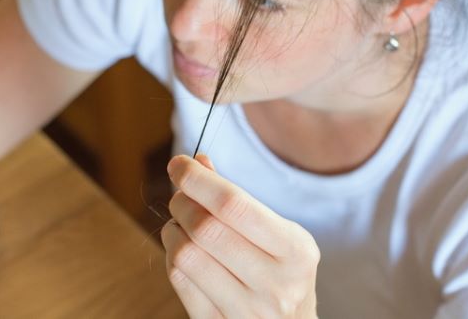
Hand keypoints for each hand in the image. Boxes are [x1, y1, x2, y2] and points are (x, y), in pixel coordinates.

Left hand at [162, 153, 319, 317]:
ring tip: (180, 224)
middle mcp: (276, 285)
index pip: (235, 205)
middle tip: (181, 196)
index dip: (199, 181)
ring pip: (186, 255)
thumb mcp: (277, 232)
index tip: (179, 164)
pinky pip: (179, 281)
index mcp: (295, 251)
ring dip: (173, 230)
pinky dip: (171, 255)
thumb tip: (196, 163)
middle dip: (183, 202)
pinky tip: (181, 249)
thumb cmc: (281, 271)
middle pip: (206, 229)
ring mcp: (247, 312)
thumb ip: (237, 198)